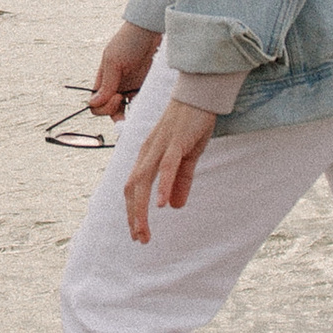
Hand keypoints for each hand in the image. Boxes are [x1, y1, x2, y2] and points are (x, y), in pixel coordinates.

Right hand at [89, 21, 159, 118]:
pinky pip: (142, 105)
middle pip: (111, 112)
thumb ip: (106, 84)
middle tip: (128, 101)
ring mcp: (132, 88)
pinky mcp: (146, 88)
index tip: (119, 97)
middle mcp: (116, 87)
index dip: (104, 108)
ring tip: (140, 113)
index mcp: (104, 81)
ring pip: (127, 112)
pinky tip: (148, 105)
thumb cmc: (129, 41)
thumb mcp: (114, 61)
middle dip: (117, 115)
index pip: (96, 105)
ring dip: (131, 116)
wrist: (151, 30)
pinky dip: (143, 109)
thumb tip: (93, 104)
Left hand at [124, 96, 219, 242]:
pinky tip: (160, 205)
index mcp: (148, 156)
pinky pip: (166, 167)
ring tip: (143, 231)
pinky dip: (161, 186)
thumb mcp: (187, 157)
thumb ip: (180, 181)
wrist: (200, 93)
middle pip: (133, 188)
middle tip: (139, 239)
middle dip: (133, 216)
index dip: (133, 211)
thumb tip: (173, 206)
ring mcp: (159, 147)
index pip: (133, 187)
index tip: (137, 233)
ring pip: (143, 181)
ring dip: (141, 209)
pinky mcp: (175, 142)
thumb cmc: (191, 123)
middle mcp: (147, 152)